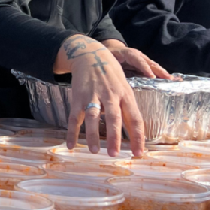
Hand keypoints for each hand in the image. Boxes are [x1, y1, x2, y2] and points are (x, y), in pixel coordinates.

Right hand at [54, 35, 144, 156]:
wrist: (90, 55)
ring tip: (95, 151)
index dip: (138, 136)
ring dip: (92, 135)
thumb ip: (128, 108)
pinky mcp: (78, 97)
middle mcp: (110, 95)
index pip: (135, 118)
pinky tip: (71, 145)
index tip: (139, 154)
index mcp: (126, 95)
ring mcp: (93, 95)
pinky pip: (74, 117)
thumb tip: (136, 133)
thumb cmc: (111, 75)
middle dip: (114, 137)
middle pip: (114, 117)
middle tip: (114, 154)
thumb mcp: (125, 87)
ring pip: (93, 117)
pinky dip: (71, 132)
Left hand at [101, 39, 171, 78]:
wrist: (112, 48)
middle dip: (160, 71)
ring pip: (154, 66)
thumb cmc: (109, 55)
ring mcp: (143, 59)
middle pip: (150, 63)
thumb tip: (115, 78)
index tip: (152, 76)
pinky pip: (154, 68)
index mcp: (129, 54)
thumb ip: (112, 66)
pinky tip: (169, 79)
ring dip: (163, 73)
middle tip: (168, 79)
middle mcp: (139, 56)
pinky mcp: (145, 64)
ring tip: (173, 80)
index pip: (138, 61)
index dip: (145, 68)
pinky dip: (162, 74)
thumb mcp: (108, 59)